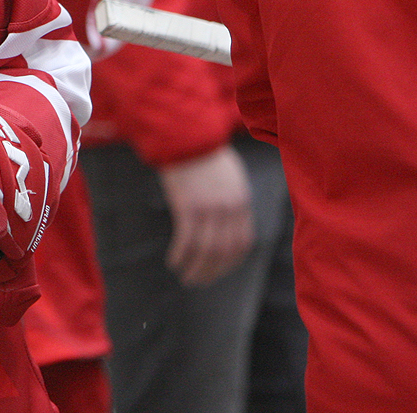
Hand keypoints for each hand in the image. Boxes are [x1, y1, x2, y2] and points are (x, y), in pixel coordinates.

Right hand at [157, 144, 253, 285]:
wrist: (186, 135)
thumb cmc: (204, 153)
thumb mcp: (229, 177)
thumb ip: (231, 200)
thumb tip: (225, 222)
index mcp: (242, 202)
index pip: (243, 242)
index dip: (231, 262)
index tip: (219, 271)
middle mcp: (230, 209)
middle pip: (225, 251)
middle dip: (212, 271)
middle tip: (199, 281)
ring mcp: (210, 209)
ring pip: (206, 251)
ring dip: (196, 269)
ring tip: (186, 278)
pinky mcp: (189, 206)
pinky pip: (187, 240)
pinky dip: (181, 255)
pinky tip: (174, 261)